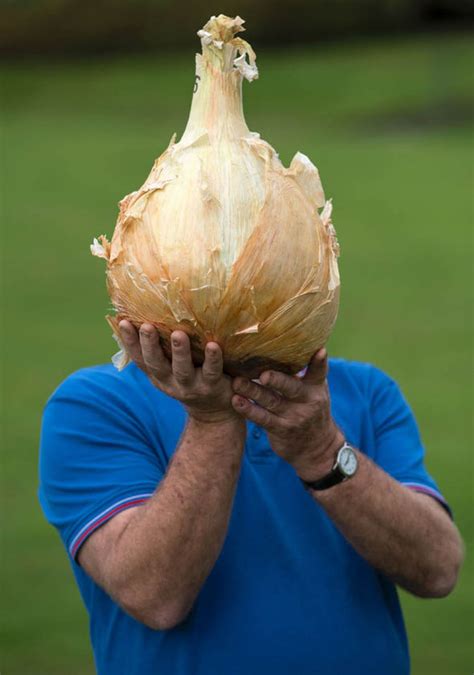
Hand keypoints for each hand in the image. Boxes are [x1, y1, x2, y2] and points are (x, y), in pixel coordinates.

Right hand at [119, 321, 239, 425]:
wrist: (212, 411)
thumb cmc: (188, 377)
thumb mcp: (170, 368)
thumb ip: (161, 349)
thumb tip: (145, 315)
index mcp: (157, 374)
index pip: (139, 358)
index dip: (129, 341)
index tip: (124, 322)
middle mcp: (170, 381)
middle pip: (156, 364)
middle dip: (150, 345)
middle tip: (147, 326)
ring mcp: (191, 385)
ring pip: (182, 370)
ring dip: (179, 352)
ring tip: (178, 334)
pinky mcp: (211, 386)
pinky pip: (212, 371)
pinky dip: (213, 358)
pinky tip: (213, 345)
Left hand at [231, 349, 344, 479]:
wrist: (316, 448)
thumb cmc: (311, 409)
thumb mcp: (315, 391)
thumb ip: (306, 372)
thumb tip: (288, 344)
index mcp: (316, 387)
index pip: (319, 372)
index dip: (319, 362)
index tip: (320, 351)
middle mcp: (307, 401)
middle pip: (290, 387)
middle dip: (277, 380)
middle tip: (263, 373)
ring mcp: (293, 416)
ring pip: (271, 401)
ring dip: (253, 391)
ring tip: (237, 382)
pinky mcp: (280, 429)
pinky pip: (262, 418)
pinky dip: (248, 409)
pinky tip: (236, 400)